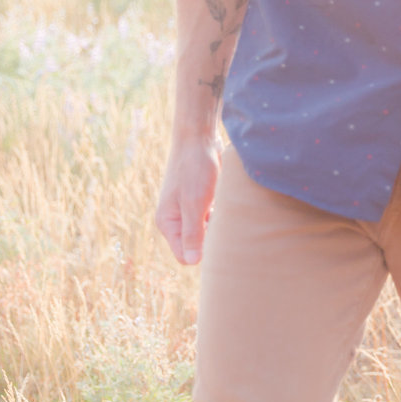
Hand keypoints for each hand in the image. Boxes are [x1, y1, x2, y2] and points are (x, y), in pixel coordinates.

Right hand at [154, 136, 222, 265]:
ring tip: (231, 214)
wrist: (200, 139)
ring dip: (220, 229)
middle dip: (213, 242)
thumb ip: (193, 232)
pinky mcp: (203, 202)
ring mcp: (190, 211)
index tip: (220, 241)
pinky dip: (223, 217)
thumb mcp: (194, 202)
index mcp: (168, 223)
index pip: (185, 256)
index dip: (203, 254)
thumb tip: (192, 262)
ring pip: (208, 233)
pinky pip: (215, 220)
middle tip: (229, 228)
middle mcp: (177, 220)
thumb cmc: (194, 168)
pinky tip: (232, 208)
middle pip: (198, 247)